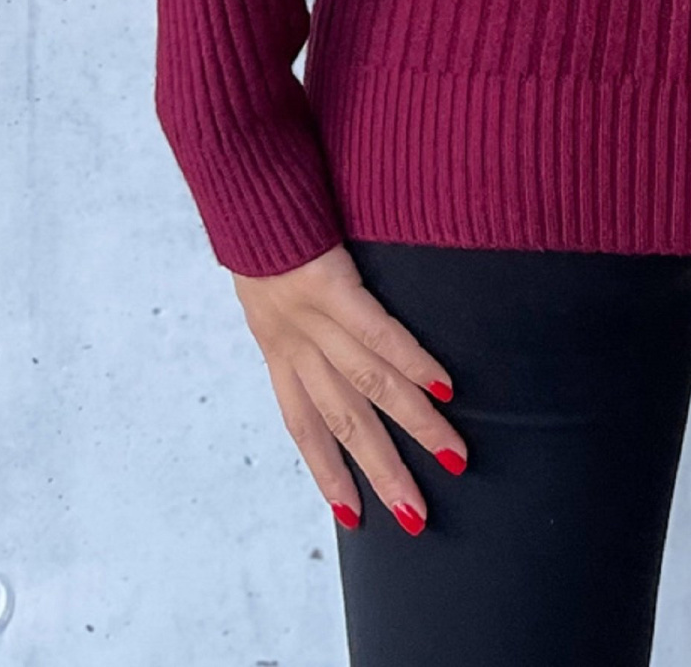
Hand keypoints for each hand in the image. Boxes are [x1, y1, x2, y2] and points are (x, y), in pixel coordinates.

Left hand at [231, 241, 466, 534]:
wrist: (237, 174)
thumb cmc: (259, 216)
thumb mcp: (263, 278)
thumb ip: (293, 312)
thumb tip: (324, 331)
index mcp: (274, 345)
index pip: (302, 424)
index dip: (327, 471)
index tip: (352, 516)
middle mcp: (291, 341)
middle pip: (343, 420)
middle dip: (382, 471)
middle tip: (416, 516)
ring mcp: (310, 315)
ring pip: (368, 385)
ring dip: (413, 426)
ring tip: (453, 456)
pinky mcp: (330, 280)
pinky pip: (377, 331)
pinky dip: (411, 362)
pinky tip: (444, 387)